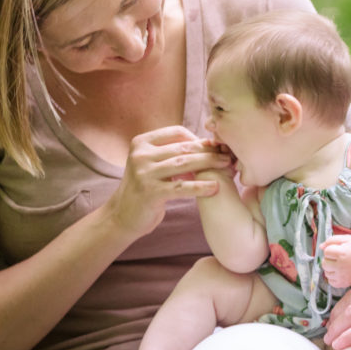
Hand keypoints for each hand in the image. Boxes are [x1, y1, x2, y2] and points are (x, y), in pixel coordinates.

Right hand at [105, 125, 234, 237]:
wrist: (121, 217)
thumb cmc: (146, 188)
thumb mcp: (153, 164)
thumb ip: (172, 152)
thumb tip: (208, 142)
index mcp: (141, 143)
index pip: (177, 132)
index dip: (199, 138)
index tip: (216, 145)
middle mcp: (141, 155)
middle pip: (183, 148)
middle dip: (209, 151)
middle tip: (229, 154)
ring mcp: (144, 173)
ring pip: (184, 164)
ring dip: (209, 164)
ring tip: (227, 166)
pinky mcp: (150, 192)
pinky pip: (182, 187)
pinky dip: (201, 187)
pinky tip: (215, 188)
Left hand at [320, 234, 350, 287]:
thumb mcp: (346, 239)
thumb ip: (331, 240)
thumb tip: (320, 247)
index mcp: (342, 253)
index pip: (326, 252)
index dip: (331, 250)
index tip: (338, 250)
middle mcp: (341, 266)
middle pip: (324, 263)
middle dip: (329, 260)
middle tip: (337, 258)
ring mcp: (342, 276)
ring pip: (326, 273)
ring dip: (330, 269)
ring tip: (340, 265)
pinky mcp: (342, 284)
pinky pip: (330, 281)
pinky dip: (333, 276)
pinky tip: (340, 272)